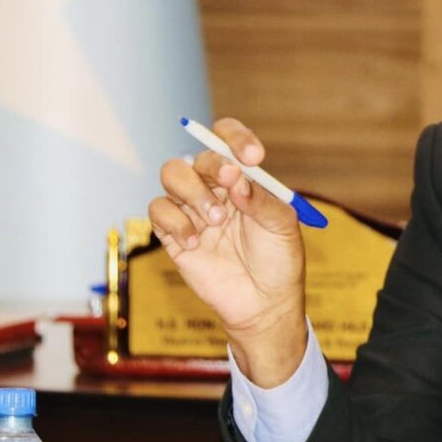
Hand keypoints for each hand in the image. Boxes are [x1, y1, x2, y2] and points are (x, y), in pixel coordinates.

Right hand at [148, 117, 307, 387]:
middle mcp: (214, 187)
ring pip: (172, 174)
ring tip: (216, 220)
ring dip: (194, 191)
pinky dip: (176, 221)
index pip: (228, 139)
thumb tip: (237, 180)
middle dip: (214, 166)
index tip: (252, 155)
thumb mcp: (282, 226)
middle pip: (199, 155)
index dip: (236, 138)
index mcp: (242, 178)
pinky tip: (197, 242)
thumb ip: (261, 199)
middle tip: (231, 183)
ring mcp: (192, 208)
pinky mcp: (172, 233)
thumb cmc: (278, 260)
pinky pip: (158, 209)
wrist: (263, 303)